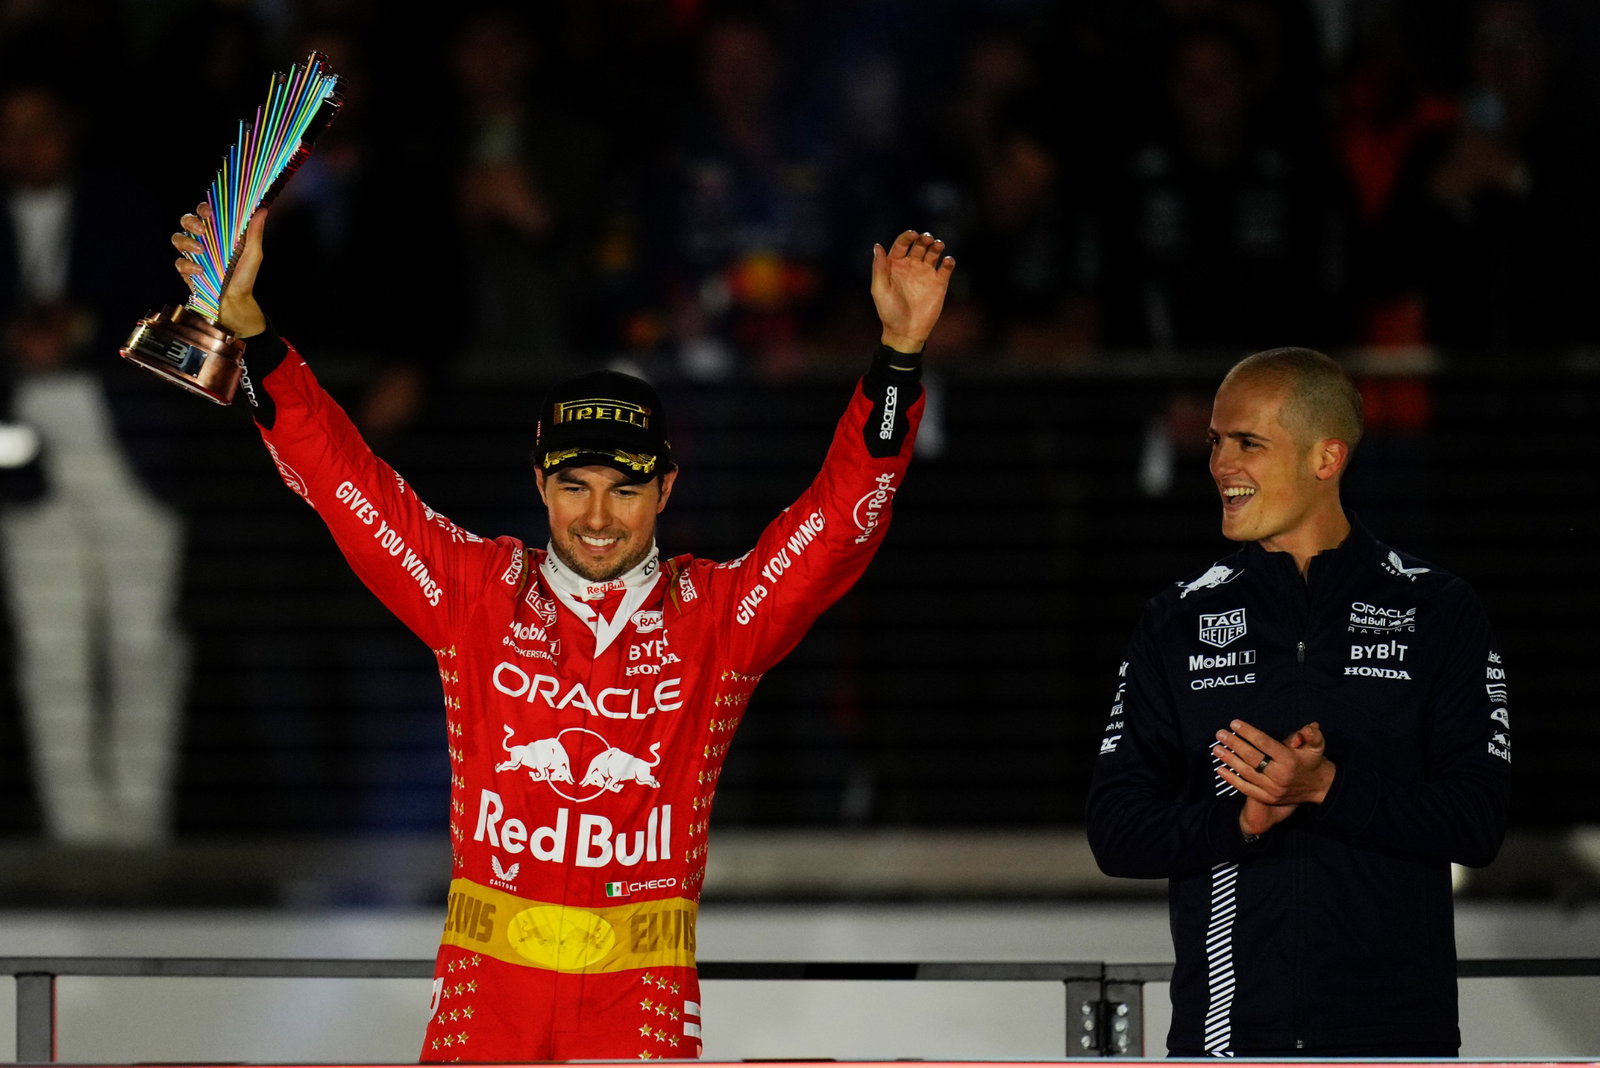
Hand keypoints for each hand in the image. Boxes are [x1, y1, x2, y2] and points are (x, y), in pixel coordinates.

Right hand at [173, 202, 267, 336]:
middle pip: (186, 220)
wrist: (235, 303)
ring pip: (177, 238)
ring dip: (186, 242)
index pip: (206, 212)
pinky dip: (188, 266)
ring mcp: (192, 255)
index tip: (210, 212)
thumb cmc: (244, 277)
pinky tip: (201, 272)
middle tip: (202, 229)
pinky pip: (179, 262)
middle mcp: (203, 240)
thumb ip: (254, 233)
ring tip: (201, 252)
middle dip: (191, 221)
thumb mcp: (253, 255)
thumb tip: (263, 210)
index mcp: (218, 233)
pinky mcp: (186, 270)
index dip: (204, 207)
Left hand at [870, 230, 954, 353]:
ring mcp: (926, 274)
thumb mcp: (880, 290)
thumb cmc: (889, 312)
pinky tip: (947, 261)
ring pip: (933, 253)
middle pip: (919, 245)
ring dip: (937, 245)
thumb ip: (879, 268)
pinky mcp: (939, 283)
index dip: (907, 236)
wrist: (906, 331)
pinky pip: (946, 268)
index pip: (902, 244)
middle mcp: (911, 266)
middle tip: (927, 239)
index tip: (913, 234)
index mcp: (895, 265)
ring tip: (938, 245)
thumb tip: (877, 245)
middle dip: (924, 238)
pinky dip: (949, 262)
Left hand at [1215, 720, 1334, 829]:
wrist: (1319, 789)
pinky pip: (1246, 788)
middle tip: (1220, 734)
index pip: (1264, 743)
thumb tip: (1308, 727)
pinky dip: (1231, 780)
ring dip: (1229, 760)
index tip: (1234, 723)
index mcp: (1290, 760)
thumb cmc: (1314, 762)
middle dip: (1234, 744)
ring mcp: (1272, 789)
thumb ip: (1312, 735)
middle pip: (1252, 758)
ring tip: (1216, 748)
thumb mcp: (1317, 746)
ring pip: (1246, 773)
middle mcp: (1280, 775)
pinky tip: (1220, 770)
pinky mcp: (1267, 798)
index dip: (1248, 732)